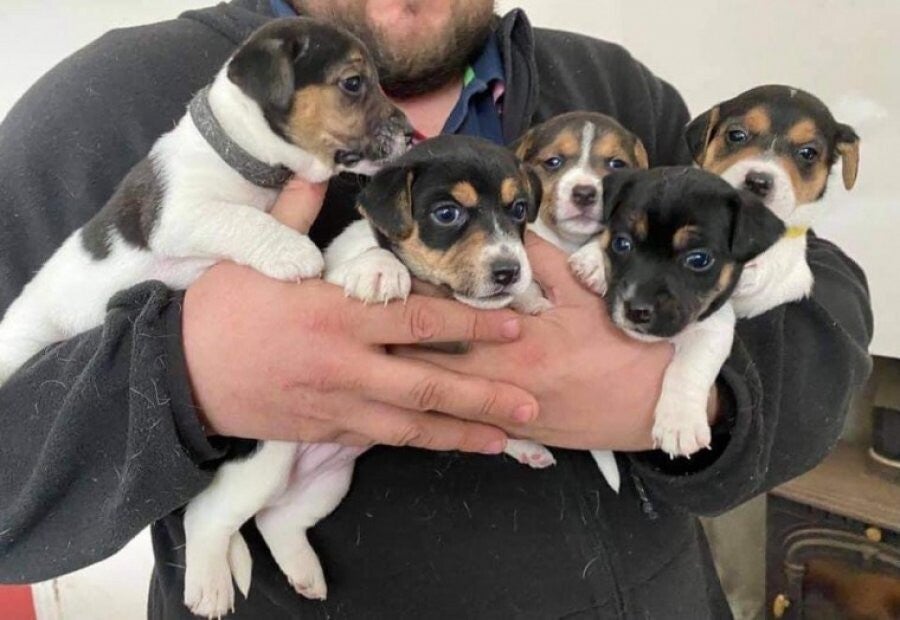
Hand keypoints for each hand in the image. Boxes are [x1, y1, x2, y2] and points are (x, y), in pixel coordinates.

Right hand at [181, 179, 536, 452]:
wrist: (178, 377)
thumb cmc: (219, 312)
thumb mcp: (254, 257)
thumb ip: (296, 214)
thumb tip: (320, 166)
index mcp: (336, 316)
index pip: (418, 322)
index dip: (471, 326)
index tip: (513, 325)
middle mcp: (346, 367)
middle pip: (429, 386)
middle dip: (486, 395)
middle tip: (534, 401)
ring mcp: (337, 407)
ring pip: (412, 427)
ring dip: (463, 434)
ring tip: (506, 440)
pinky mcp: (326, 433)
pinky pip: (381, 442)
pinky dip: (418, 443)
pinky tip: (447, 445)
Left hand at [394, 233, 674, 450]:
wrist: (654, 406)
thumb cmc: (624, 345)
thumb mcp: (587, 294)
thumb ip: (542, 261)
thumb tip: (507, 231)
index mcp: (516, 343)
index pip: (449, 317)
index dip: (412, 299)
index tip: (382, 279)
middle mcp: (500, 382)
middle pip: (429, 361)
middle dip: (391, 343)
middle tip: (353, 323)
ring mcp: (502, 413)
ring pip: (438, 397)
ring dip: (404, 378)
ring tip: (369, 358)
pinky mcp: (511, 434)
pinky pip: (461, 426)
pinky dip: (432, 411)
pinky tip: (406, 400)